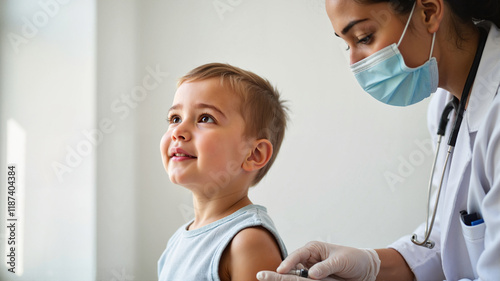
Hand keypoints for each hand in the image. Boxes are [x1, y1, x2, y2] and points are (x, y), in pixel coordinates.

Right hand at [256, 241, 379, 280]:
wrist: (364, 269)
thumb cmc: (353, 259)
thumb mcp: (340, 261)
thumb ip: (326, 267)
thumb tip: (312, 274)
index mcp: (314, 249)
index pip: (297, 255)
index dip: (288, 263)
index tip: (281, 270)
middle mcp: (309, 259)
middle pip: (291, 266)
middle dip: (280, 271)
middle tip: (264, 277)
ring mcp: (311, 270)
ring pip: (295, 275)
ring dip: (286, 278)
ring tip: (272, 280)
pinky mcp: (315, 279)